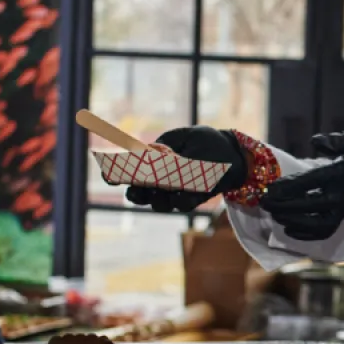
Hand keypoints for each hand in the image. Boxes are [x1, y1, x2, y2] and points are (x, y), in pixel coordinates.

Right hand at [125, 126, 248, 212]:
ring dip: (160, 198)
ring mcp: (173, 193)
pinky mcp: (191, 200)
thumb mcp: (186, 137)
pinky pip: (181, 205)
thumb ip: (168, 148)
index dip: (115, 175)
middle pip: (137, 194)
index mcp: (152, 161)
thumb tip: (153, 159)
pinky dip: (183, 200)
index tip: (110, 177)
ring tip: (171, 187)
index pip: (127, 170)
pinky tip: (189, 191)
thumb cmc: (205, 141)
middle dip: (136, 194)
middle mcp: (158, 180)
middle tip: (139, 190)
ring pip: (158, 204)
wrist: (233, 153)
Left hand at [258, 131, 343, 240]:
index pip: (312, 181)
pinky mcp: (342, 217)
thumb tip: (315, 141)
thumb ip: (337, 140)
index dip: (289, 186)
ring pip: (315, 224)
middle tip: (263, 201)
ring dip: (291, 221)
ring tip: (273, 213)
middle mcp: (343, 195)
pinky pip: (323, 231)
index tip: (269, 188)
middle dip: (283, 205)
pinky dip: (304, 234)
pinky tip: (287, 228)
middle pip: (309, 206)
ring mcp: (343, 209)